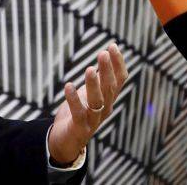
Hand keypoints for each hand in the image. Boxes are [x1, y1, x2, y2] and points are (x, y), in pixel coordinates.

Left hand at [47, 43, 127, 164]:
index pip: (119, 80)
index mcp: (109, 99)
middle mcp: (105, 109)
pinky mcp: (80, 127)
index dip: (118, 63)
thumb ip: (99, 78)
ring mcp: (93, 119)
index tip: (113, 46)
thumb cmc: (80, 112)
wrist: (67, 140)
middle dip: (107, 70)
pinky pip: (78, 113)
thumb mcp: (91, 93)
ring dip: (94, 85)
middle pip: (109, 88)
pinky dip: (73, 99)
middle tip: (102, 53)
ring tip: (89, 69)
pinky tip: (68, 86)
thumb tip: (105, 55)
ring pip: (97, 101)